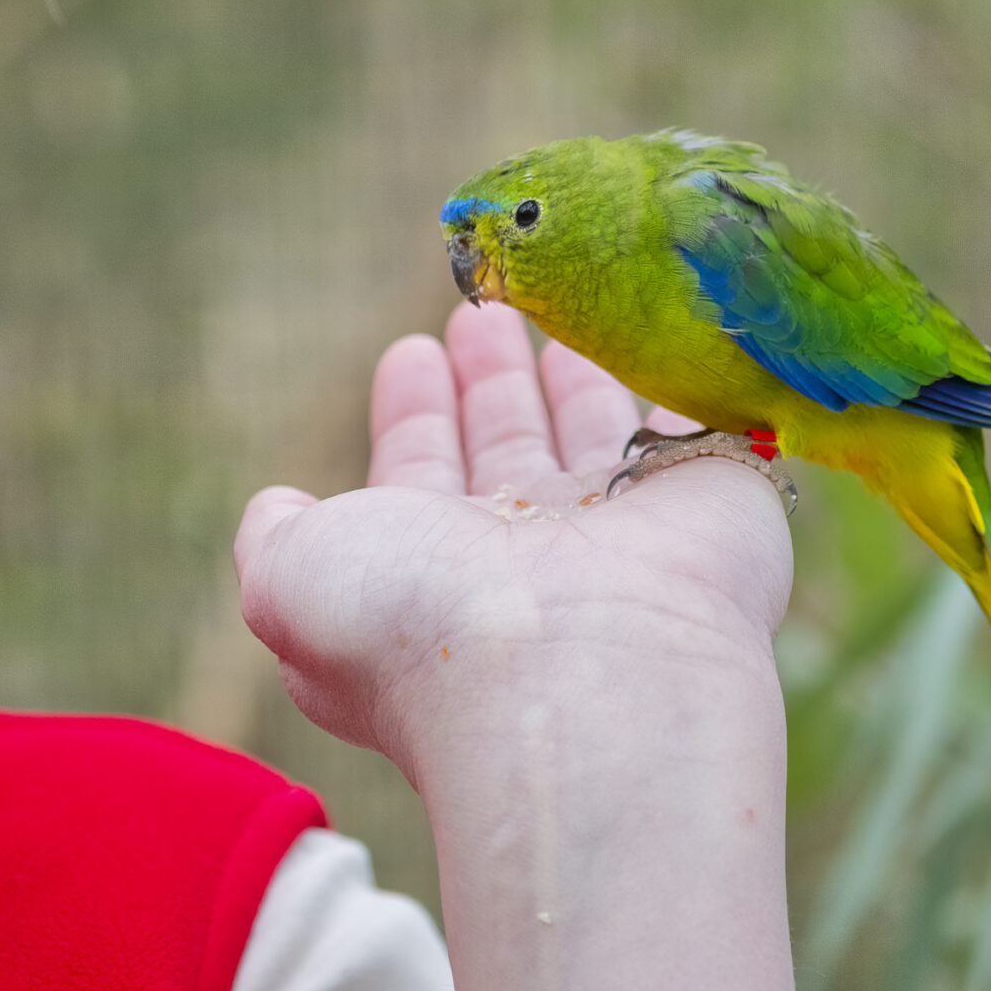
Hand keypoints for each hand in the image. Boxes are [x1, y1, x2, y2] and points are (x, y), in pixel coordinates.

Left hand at [232, 301, 794, 792]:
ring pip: (596, 437)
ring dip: (577, 374)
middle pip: (509, 448)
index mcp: (434, 567)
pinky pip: (700, 429)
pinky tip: (673, 348)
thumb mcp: (294, 580)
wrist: (575, 679)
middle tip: (483, 312)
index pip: (421, 474)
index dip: (414, 415)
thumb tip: (276, 507)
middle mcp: (529, 556)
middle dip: (491, 383)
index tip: (411, 355)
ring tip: (559, 310)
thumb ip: (274, 542)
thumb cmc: (417, 627)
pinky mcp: (716, 504)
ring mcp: (625, 533)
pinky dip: (689, 391)